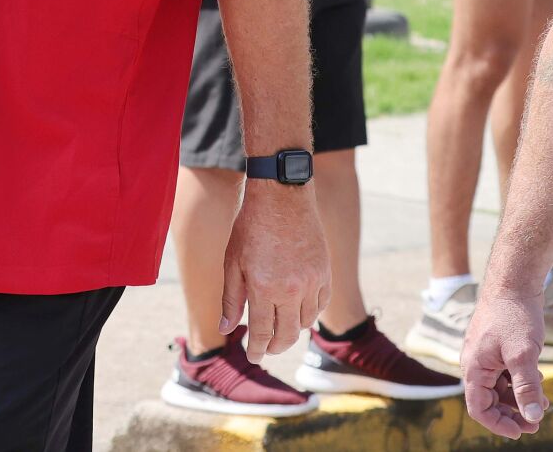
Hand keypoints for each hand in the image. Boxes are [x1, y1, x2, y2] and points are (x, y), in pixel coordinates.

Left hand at [220, 184, 329, 361]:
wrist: (282, 196)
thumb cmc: (251, 226)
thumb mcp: (233, 262)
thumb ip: (231, 299)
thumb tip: (228, 328)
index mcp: (264, 288)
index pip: (263, 333)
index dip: (258, 349)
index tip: (254, 356)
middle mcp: (291, 289)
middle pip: (287, 334)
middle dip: (276, 346)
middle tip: (268, 348)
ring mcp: (311, 281)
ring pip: (306, 321)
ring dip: (292, 329)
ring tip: (281, 327)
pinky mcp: (324, 272)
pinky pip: (320, 304)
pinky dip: (310, 312)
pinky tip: (299, 310)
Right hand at [462, 282, 548, 438]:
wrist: (514, 282)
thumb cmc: (514, 315)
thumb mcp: (524, 355)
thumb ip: (527, 388)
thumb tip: (532, 418)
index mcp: (474, 368)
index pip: (479, 409)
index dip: (499, 424)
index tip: (523, 431)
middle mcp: (475, 363)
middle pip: (489, 401)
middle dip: (513, 414)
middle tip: (538, 420)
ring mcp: (485, 355)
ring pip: (499, 388)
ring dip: (520, 399)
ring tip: (544, 401)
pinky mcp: (496, 348)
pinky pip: (504, 374)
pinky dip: (520, 382)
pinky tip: (538, 380)